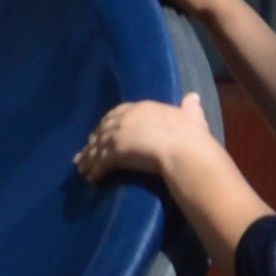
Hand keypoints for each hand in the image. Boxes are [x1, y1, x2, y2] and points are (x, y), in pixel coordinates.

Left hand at [72, 98, 205, 189]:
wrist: (184, 150)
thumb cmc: (190, 135)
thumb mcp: (191, 116)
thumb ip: (189, 107)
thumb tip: (193, 96)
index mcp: (142, 108)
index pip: (118, 113)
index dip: (109, 124)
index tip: (103, 131)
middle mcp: (126, 119)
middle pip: (102, 130)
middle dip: (93, 142)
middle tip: (85, 152)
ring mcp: (118, 136)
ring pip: (97, 148)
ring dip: (88, 159)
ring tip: (82, 169)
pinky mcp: (115, 154)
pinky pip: (100, 163)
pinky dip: (94, 171)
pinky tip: (91, 179)